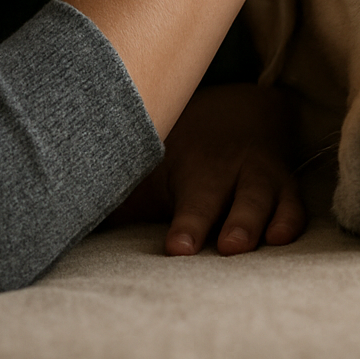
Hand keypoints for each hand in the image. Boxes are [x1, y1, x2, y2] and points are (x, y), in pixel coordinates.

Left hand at [107, 83, 305, 254]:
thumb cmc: (185, 156)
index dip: (186, 223)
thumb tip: (67, 223)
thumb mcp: (155, 169)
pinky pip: (292, 201)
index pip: (186, 198)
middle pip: (220, 195)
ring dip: (253, 220)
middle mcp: (225, 170)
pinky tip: (282, 235)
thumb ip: (122, 201)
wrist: (241, 111)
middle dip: (220, 219)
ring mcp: (258, 177)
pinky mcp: (285, 187)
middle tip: (224, 246)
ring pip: (260, 197)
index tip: (177, 247)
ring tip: (242, 244)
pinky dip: (290, 218)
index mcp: (190, 169)